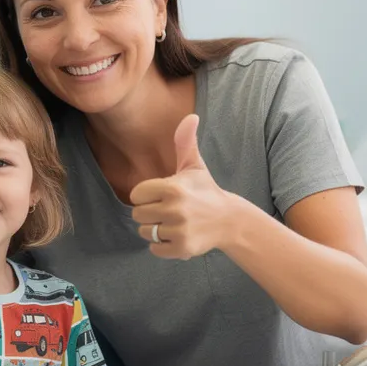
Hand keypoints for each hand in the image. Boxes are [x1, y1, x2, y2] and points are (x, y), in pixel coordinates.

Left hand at [129, 114, 236, 259]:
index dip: (146, 196)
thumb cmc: (206, 191)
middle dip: (150, 213)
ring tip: (173, 223)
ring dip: (155, 230)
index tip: (161, 196)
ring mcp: (179, 229)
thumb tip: (191, 116)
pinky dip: (162, 246)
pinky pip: (155, 249)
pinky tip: (177, 236)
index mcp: (173, 187)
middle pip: (138, 215)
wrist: (229, 221)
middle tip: (168, 211)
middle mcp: (175, 209)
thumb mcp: (194, 167)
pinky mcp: (182, 248)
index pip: (137, 195)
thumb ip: (185, 142)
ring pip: (145, 232)